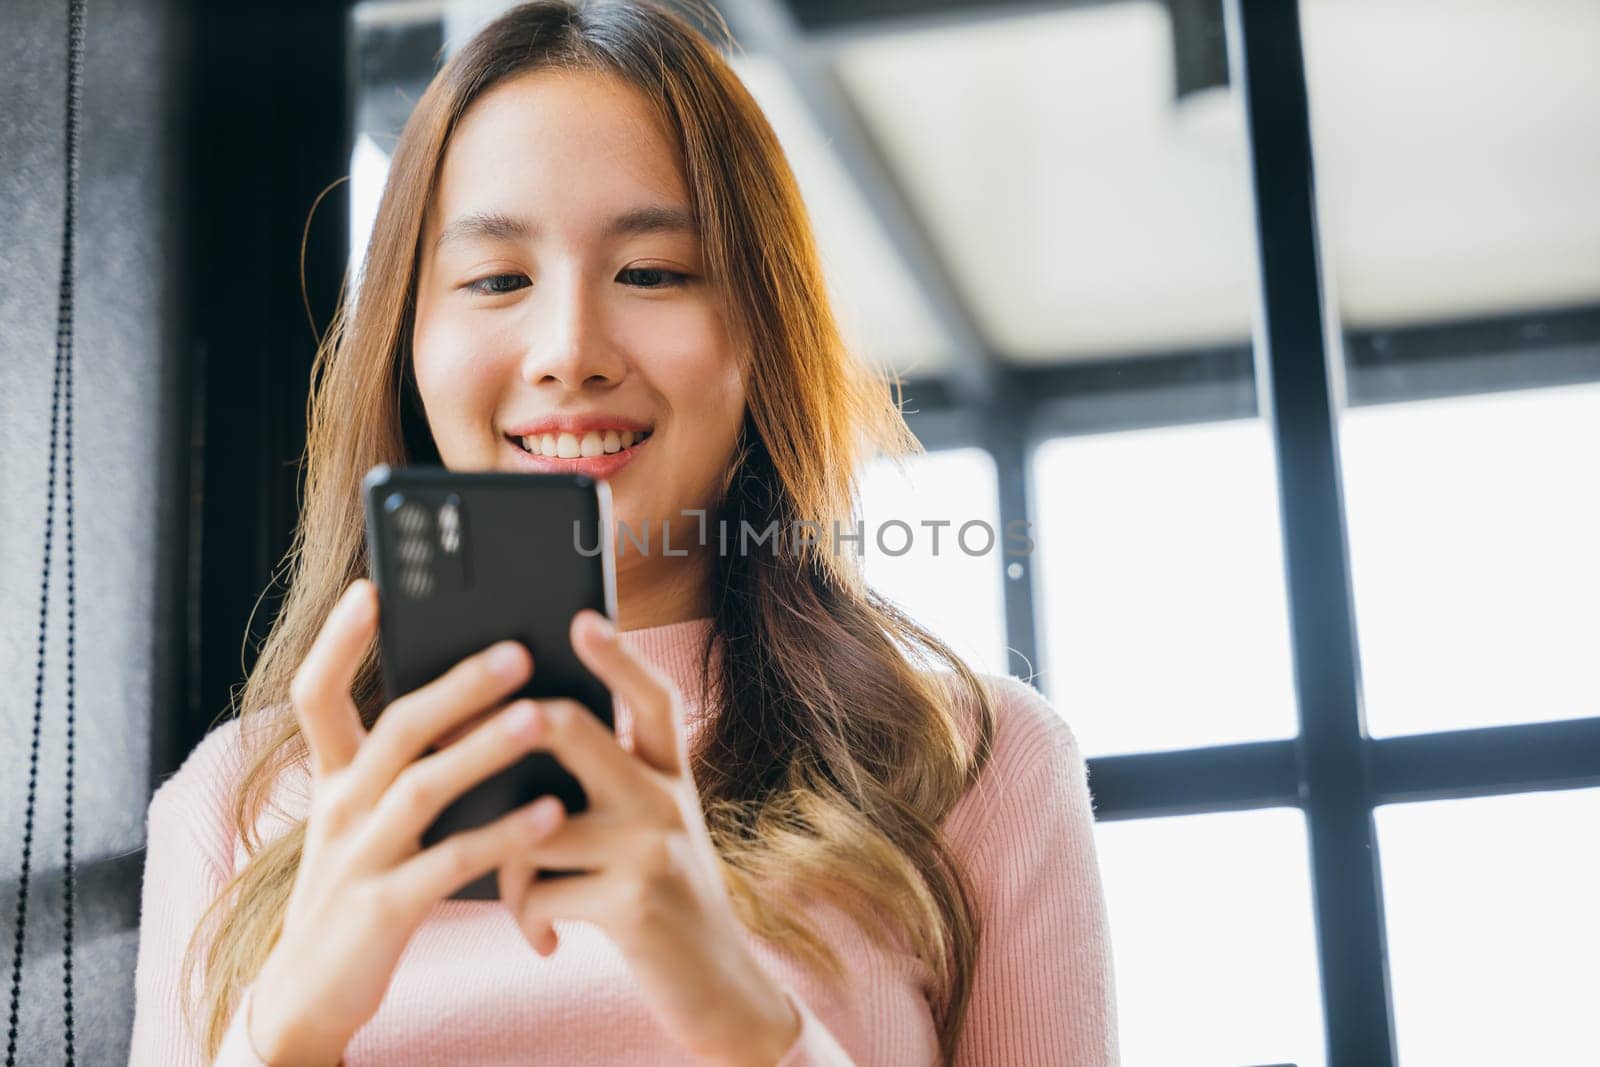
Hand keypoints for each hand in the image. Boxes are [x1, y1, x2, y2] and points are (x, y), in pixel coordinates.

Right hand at [247, 580, 564, 1063]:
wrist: (313, 994)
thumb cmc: (360, 887)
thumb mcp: (366, 819)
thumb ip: (407, 763)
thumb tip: (478, 696)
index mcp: (336, 777)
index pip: (317, 695)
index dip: (339, 641)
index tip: (372, 589)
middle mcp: (341, 806)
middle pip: (396, 728)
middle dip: (457, 685)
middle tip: (516, 649)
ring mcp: (359, 857)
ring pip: (424, 788)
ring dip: (485, 749)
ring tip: (541, 718)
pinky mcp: (384, 908)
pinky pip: (450, 862)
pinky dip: (501, 836)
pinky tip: (550, 813)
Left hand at [498, 610, 801, 1066]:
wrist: (717, 986)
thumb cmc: (662, 897)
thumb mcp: (652, 831)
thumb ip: (609, 785)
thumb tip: (523, 740)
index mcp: (669, 775)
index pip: (649, 699)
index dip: (618, 657)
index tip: (582, 619)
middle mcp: (667, 800)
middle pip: (577, 733)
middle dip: (511, 725)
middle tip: (468, 731)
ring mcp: (652, 849)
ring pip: (534, 826)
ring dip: (504, 863)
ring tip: (517, 893)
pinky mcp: (633, 905)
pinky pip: (539, 891)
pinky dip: (525, 918)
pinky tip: (542, 939)